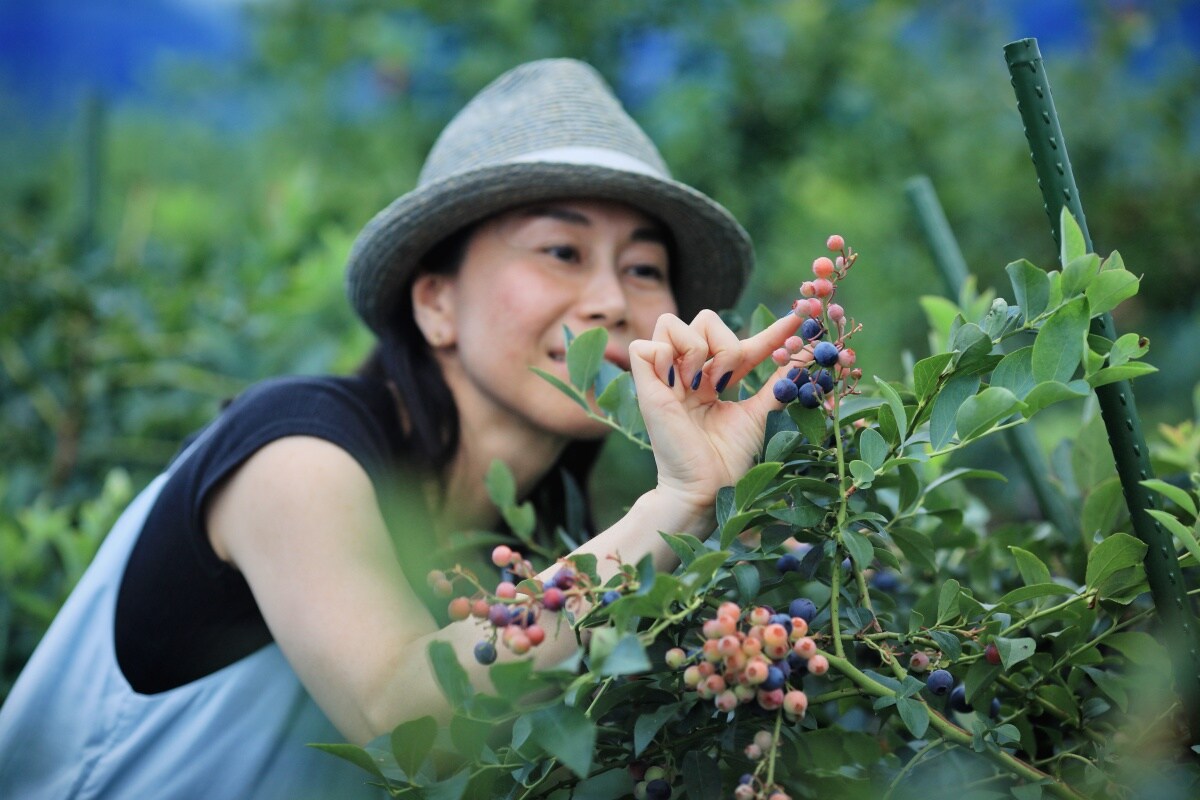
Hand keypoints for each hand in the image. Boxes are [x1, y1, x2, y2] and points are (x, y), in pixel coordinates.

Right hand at [627, 309, 803, 514]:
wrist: (707, 486)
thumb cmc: (730, 458)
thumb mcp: (760, 413)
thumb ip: (777, 383)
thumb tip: (801, 356)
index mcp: (711, 381)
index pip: (740, 343)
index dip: (769, 332)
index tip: (798, 321)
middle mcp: (687, 374)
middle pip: (702, 319)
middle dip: (724, 343)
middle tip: (726, 381)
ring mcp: (665, 379)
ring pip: (670, 324)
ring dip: (695, 349)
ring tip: (701, 384)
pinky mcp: (645, 389)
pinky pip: (644, 347)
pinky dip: (664, 356)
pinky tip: (679, 384)